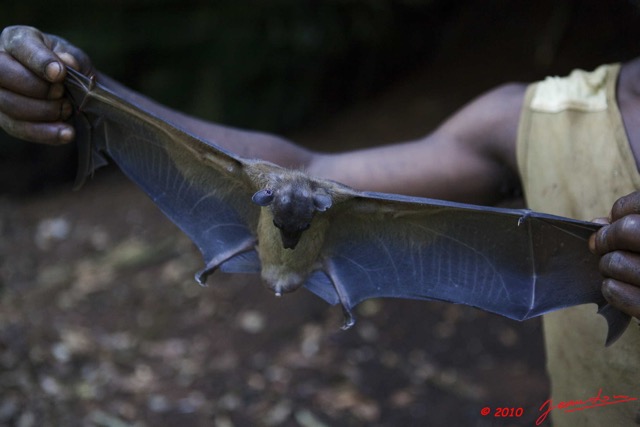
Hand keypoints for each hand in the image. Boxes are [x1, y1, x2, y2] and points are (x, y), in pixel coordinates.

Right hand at [0, 25, 92, 144]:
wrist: (69, 91)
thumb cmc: (67, 67)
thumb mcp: (75, 59)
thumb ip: (73, 60)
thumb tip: (67, 62)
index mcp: (17, 40)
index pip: (20, 46)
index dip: (39, 61)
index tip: (60, 74)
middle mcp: (0, 62)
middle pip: (2, 74)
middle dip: (37, 88)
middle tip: (61, 94)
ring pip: (9, 104)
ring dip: (44, 111)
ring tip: (68, 110)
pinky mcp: (4, 117)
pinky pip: (18, 128)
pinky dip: (45, 133)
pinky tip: (67, 133)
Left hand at [590, 191, 639, 318]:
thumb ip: (637, 224)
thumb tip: (600, 223)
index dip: (621, 210)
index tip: (616, 220)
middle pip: (627, 230)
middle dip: (607, 237)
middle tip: (602, 245)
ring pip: (617, 262)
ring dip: (607, 265)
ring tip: (615, 268)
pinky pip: (619, 293)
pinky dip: (611, 288)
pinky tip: (616, 285)